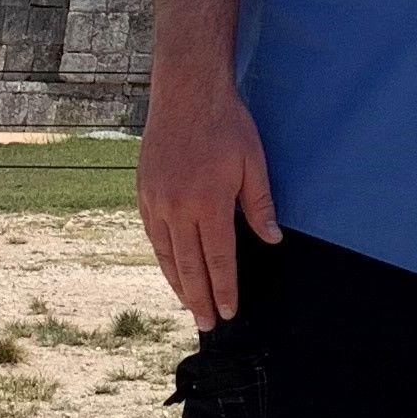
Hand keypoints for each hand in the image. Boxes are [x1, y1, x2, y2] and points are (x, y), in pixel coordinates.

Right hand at [137, 61, 280, 324]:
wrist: (186, 93)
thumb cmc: (226, 124)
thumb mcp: (253, 162)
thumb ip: (260, 204)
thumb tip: (272, 239)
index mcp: (209, 203)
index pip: (218, 259)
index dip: (224, 289)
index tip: (229, 312)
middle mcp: (178, 208)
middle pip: (189, 266)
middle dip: (200, 298)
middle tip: (207, 324)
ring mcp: (157, 201)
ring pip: (166, 255)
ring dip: (178, 283)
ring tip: (189, 305)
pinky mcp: (144, 192)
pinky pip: (153, 236)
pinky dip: (162, 258)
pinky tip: (171, 269)